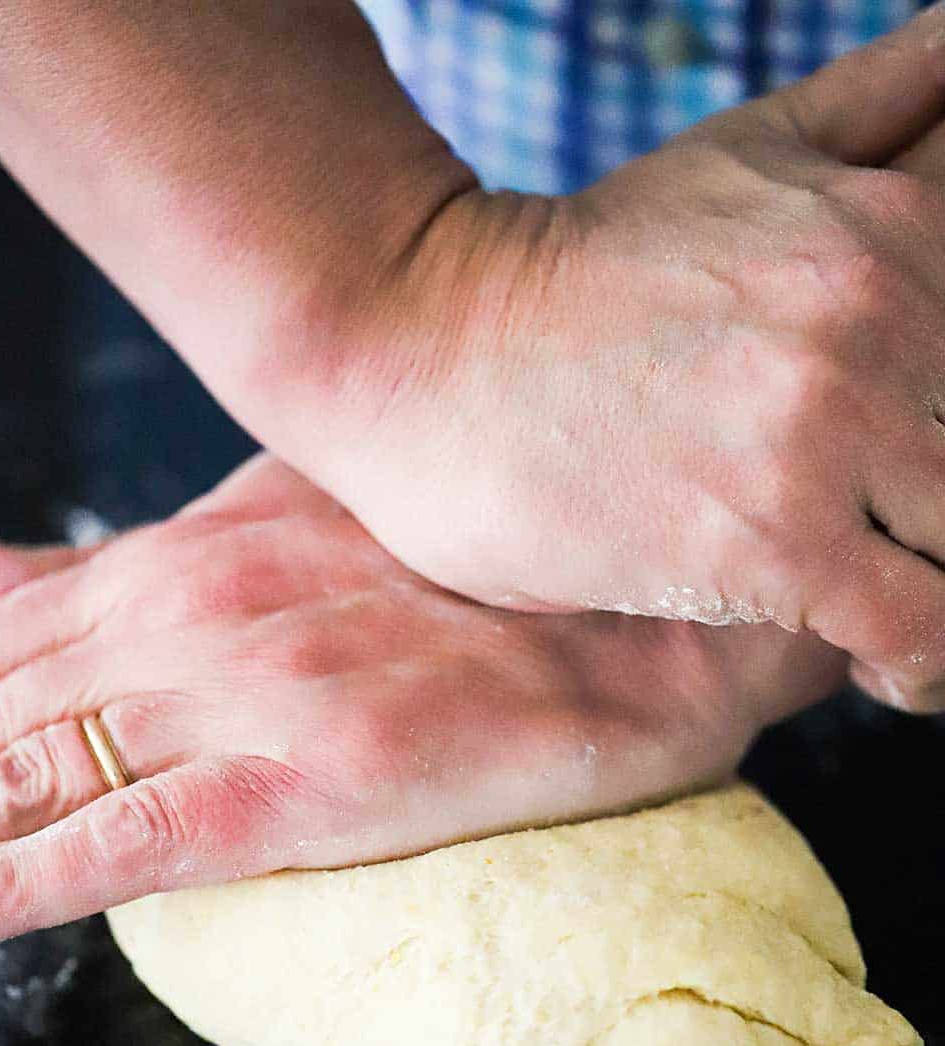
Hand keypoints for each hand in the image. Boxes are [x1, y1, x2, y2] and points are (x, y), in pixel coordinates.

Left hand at [0, 454, 842, 946]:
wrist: (636, 612)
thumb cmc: (472, 568)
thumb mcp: (285, 519)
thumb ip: (133, 555)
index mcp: (178, 561)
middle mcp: (186, 619)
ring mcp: (243, 697)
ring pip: (26, 776)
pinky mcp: (311, 781)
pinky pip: (133, 841)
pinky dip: (20, 882)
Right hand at [279, 9, 944, 714]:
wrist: (424, 347)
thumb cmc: (580, 272)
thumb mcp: (744, 150)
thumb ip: (882, 103)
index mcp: (896, 231)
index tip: (928, 472)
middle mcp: (880, 323)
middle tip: (909, 549)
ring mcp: (826, 431)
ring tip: (911, 616)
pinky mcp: (773, 542)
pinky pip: (923, 631)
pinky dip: (925, 670)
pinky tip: (884, 668)